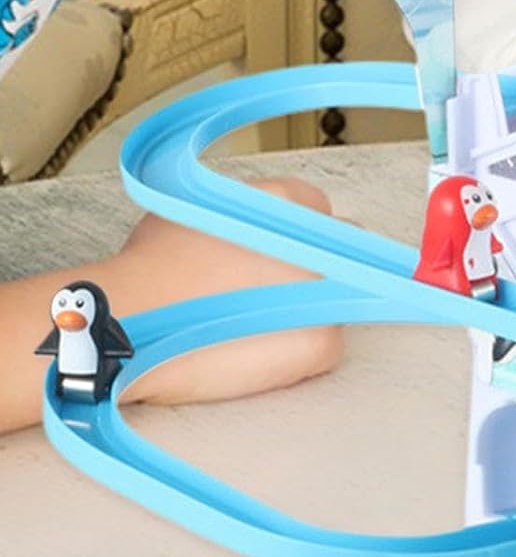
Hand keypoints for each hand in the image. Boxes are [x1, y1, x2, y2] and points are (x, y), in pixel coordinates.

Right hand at [116, 177, 342, 408]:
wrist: (130, 320)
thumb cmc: (152, 268)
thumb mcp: (198, 209)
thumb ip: (243, 212)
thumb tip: (255, 225)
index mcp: (290, 203)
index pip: (322, 214)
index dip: (298, 238)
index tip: (279, 255)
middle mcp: (319, 244)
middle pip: (345, 256)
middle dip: (317, 271)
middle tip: (273, 292)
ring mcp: (327, 295)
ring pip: (338, 303)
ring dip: (308, 312)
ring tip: (254, 324)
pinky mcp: (323, 345)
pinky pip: (326, 348)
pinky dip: (298, 354)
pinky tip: (256, 351)